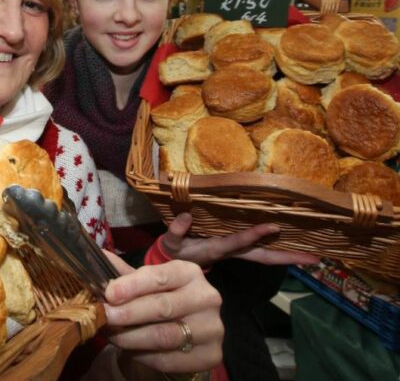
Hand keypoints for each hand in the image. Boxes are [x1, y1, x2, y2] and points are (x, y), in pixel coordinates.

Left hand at [102, 251, 223, 373]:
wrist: (188, 337)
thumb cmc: (162, 302)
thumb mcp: (145, 284)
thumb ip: (123, 273)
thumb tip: (97, 256)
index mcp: (189, 273)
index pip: (160, 277)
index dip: (133, 285)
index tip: (109, 293)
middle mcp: (207, 297)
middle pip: (162, 307)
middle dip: (128, 313)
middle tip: (104, 317)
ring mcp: (212, 328)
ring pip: (165, 336)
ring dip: (132, 337)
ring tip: (112, 335)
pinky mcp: (212, 355)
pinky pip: (170, 359)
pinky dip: (144, 356)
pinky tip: (130, 350)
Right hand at [161, 213, 320, 266]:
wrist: (174, 268)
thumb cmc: (173, 253)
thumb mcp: (170, 242)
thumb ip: (176, 231)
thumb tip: (187, 216)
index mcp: (216, 249)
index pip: (238, 242)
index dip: (255, 235)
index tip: (273, 226)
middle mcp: (232, 253)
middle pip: (264, 257)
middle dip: (288, 258)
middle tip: (314, 259)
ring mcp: (237, 253)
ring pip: (265, 256)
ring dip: (288, 256)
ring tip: (312, 255)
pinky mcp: (237, 250)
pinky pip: (261, 251)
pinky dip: (277, 249)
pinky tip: (290, 244)